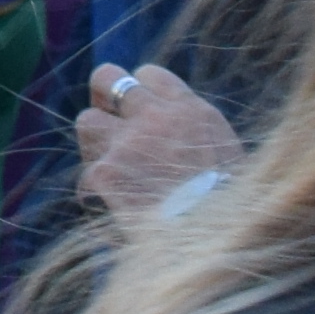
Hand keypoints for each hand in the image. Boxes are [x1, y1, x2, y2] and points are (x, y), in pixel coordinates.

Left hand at [75, 61, 243, 222]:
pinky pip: (87, 173)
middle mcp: (154, 117)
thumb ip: (192, 131)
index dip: (142, 90)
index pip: (148, 74)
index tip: (143, 109)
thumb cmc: (227, 205)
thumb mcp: (224, 152)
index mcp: (189, 109)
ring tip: (109, 161)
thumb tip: (170, 127)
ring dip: (95, 140)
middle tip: (109, 116)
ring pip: (88, 121)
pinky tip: (108, 202)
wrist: (214, 239)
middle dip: (104, 94)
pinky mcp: (105, 172)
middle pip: (107, 78)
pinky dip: (95, 189)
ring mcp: (126, 142)